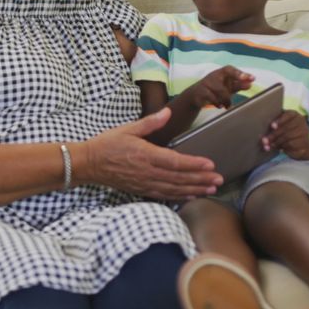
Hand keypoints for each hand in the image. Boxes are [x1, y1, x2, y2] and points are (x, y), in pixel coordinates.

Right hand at [80, 108, 223, 200]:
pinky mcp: (141, 190)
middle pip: (179, 178)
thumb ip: (150, 122)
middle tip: (219, 179)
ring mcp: (145, 183)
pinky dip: (179, 196)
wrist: (89, 164)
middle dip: (201, 179)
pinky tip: (191, 196)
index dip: (194, 164)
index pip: (175, 161)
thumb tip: (167, 112)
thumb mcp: (128, 128)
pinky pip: (164, 195)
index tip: (210, 164)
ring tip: (211, 189)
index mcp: (146, 155)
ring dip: (194, 189)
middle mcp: (147, 172)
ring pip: (174, 189)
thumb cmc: (108, 144)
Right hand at [187, 66, 253, 108]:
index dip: (240, 74)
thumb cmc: (216, 87)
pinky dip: (217, 103)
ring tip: (227, 105)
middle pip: (222, 86)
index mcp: (221, 72)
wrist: (196, 94)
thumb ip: (239, 84)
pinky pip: (210, 98)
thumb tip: (250, 84)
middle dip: (227, 95)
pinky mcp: (199, 92)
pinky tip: (219, 105)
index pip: (230, 70)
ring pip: (217, 92)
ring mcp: (205, 84)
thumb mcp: (228, 86)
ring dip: (224, 100)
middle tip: (231, 102)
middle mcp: (213, 76)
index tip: (252, 78)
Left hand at [262, 110, 308, 158]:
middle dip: (274, 135)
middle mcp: (301, 122)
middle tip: (264, 140)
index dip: (279, 121)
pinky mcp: (304, 142)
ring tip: (268, 146)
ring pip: (288, 137)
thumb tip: (262, 127)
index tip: (272, 126)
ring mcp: (304, 132)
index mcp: (294, 114)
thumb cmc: (287, 131)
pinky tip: (278, 149)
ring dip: (276, 143)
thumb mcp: (281, 125)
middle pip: (286, 128)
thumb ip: (274, 124)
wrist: (301, 143)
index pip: (288, 115)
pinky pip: (291, 145)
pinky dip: (283, 147)